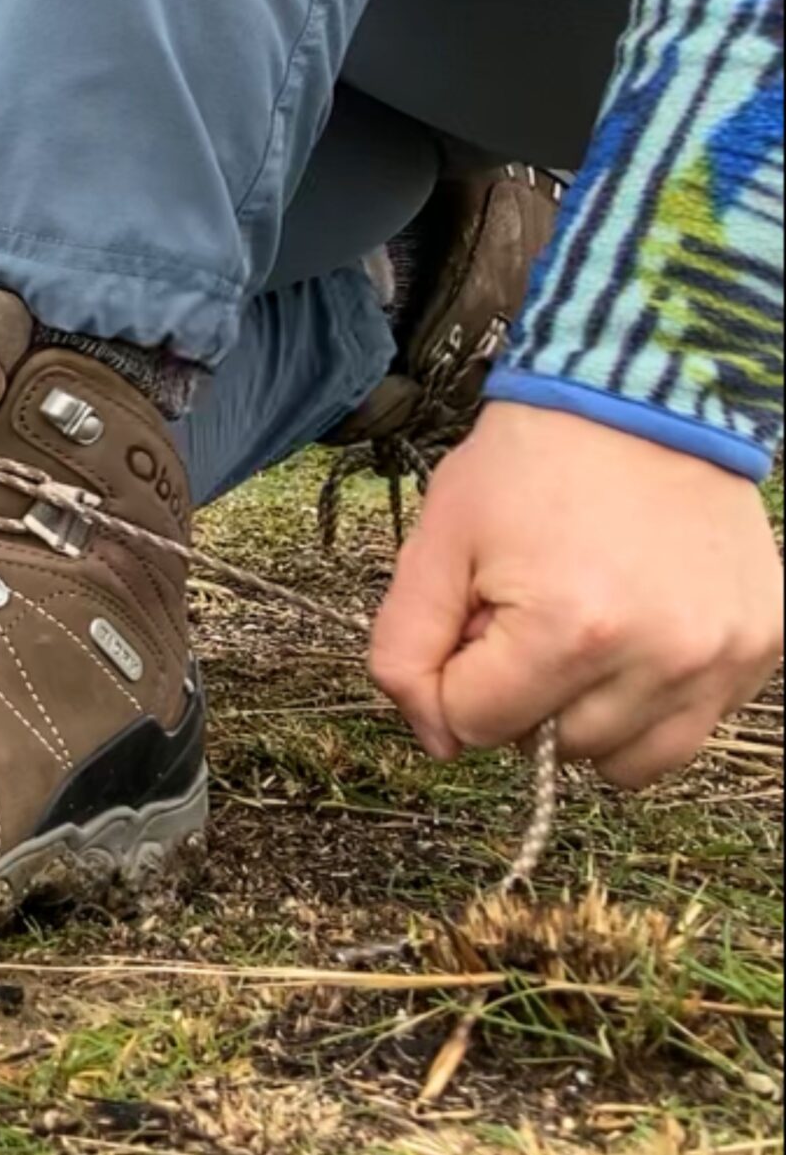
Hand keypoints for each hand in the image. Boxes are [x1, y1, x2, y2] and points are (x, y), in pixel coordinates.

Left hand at [371, 401, 783, 787]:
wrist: (640, 396)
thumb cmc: (531, 464)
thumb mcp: (435, 545)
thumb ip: (405, 651)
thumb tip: (437, 739)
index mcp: (571, 631)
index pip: (475, 724)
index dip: (456, 677)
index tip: (475, 618)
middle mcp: (661, 656)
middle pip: (551, 748)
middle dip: (521, 693)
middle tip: (531, 611)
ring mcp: (722, 656)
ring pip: (625, 758)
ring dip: (587, 713)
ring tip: (583, 627)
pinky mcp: (762, 646)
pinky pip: (689, 727)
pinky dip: (650, 701)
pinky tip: (635, 629)